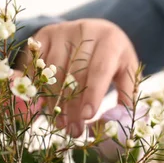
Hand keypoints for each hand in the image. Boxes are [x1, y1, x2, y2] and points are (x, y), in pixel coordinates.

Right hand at [15, 19, 138, 136]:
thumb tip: (115, 124)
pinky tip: (43, 108)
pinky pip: (37, 66)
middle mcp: (85, 31)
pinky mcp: (44, 34)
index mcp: (111, 40)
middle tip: (74, 131)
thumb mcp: (126, 72)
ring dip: (55, 102)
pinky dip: (39, 88)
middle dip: (73, 106)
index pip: (100, 69)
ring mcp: (62, 31)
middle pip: (75, 74)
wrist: (94, 32)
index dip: (93, 94)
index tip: (88, 117)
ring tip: (61, 124)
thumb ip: (126, 97)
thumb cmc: (113, 59)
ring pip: (54, 72)